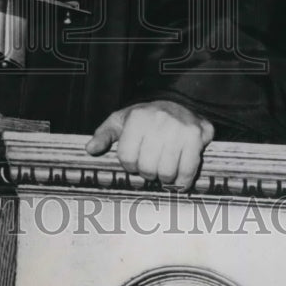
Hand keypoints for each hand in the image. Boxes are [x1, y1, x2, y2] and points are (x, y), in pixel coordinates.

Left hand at [85, 100, 214, 190]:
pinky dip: (182, 182)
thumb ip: (104, 135)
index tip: (134, 161)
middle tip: (150, 167)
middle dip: (147, 172)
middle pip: (147, 168)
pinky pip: (187, 170)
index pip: (127, 158)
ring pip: (166, 172)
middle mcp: (158, 121)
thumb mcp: (121, 120)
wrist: (179, 103)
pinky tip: (178, 182)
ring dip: (164, 178)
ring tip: (163, 170)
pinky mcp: (195, 138)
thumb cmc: (145, 117)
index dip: (129, 165)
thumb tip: (90, 149)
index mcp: (137, 118)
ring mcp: (178, 129)